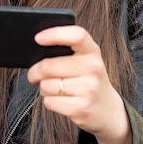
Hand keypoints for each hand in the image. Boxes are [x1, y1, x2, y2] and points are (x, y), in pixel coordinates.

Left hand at [27, 26, 131, 143]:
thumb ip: (68, 50)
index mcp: (92, 51)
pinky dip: (48, 101)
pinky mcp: (81, 108)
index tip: (38, 38)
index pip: (76, 36)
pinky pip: (49, 101)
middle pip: (48, 65)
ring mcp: (88, 89)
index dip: (55, 34)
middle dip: (35, 72)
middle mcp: (93, 68)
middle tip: (35, 74)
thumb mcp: (86, 59)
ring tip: (55, 88)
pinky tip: (60, 100)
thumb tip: (39, 45)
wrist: (107, 109)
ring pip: (46, 85)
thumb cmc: (89, 80)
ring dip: (43, 88)